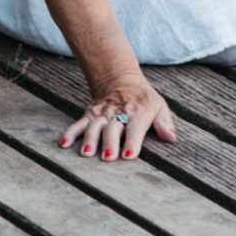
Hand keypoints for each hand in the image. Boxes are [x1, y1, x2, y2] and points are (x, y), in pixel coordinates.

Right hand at [61, 75, 176, 161]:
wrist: (120, 78)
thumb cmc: (143, 99)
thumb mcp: (158, 106)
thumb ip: (164, 123)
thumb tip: (171, 138)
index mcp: (138, 112)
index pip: (135, 127)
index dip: (133, 141)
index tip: (129, 155)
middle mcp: (118, 113)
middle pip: (112, 129)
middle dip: (110, 143)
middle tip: (108, 158)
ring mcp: (102, 113)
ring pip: (94, 127)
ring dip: (90, 140)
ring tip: (86, 154)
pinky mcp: (90, 114)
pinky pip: (79, 123)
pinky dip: (71, 133)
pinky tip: (64, 144)